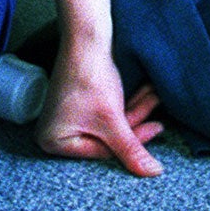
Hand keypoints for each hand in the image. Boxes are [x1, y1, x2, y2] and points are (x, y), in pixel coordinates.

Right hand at [38, 44, 163, 176]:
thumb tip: (151, 173)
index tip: (155, 129)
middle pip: (105, 139)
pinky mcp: (77, 104)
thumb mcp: (112, 119)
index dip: (130, 142)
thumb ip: (132, 150)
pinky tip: (143, 94)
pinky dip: (124, 104)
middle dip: (133, 123)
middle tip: (156, 114)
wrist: (87, 37)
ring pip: (108, 124)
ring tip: (152, 96)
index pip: (101, 152)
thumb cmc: (89, 77)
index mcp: (53, 142)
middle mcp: (54, 132)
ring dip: (133, 111)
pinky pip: (104, 113)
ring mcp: (65, 117)